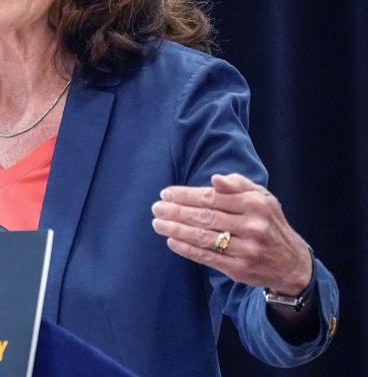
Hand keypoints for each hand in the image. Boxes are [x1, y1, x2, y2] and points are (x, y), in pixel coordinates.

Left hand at [151, 173, 311, 295]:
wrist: (292, 264)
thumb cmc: (269, 223)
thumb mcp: (263, 198)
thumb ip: (238, 185)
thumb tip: (215, 179)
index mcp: (256, 204)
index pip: (212, 197)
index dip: (186, 195)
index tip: (166, 193)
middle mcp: (253, 226)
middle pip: (205, 217)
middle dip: (176, 211)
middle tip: (156, 207)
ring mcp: (246, 249)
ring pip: (203, 237)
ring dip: (176, 229)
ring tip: (158, 223)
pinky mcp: (239, 269)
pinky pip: (207, 257)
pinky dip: (186, 249)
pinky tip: (171, 241)